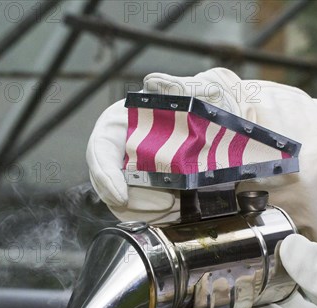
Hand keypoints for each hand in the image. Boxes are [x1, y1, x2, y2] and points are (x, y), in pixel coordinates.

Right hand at [86, 68, 246, 221]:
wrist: (216, 129)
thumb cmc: (197, 108)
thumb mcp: (189, 91)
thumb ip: (173, 86)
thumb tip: (154, 82)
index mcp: (118, 125)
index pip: (100, 153)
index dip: (106, 176)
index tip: (121, 196)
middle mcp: (118, 154)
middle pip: (111, 186)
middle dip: (138, 200)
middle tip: (167, 201)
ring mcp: (129, 177)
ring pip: (126, 205)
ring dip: (151, 210)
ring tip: (178, 203)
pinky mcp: (144, 195)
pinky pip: (142, 214)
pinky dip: (159, 217)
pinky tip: (178, 209)